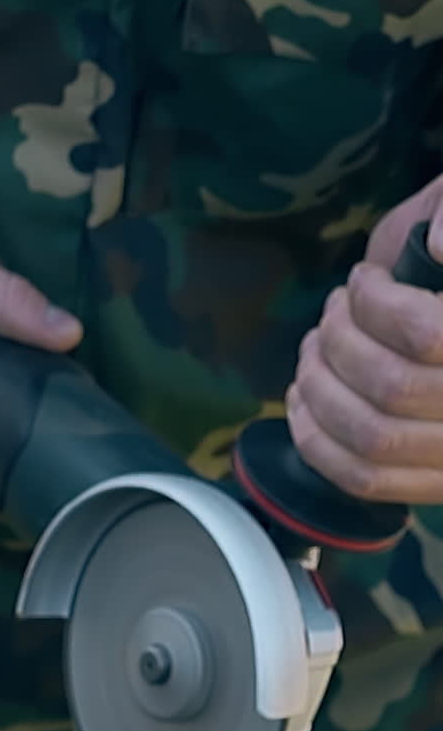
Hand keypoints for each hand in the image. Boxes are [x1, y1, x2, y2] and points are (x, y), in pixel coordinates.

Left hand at [287, 175, 442, 502]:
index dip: (376, 304)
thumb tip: (437, 245)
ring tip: (311, 351)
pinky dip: (316, 442)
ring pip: (373, 436)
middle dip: (340, 342)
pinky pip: (364, 478)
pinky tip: (301, 401)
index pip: (426, 334)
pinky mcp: (433, 485)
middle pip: (392, 386)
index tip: (361, 278)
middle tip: (331, 313)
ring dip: (320, 388)